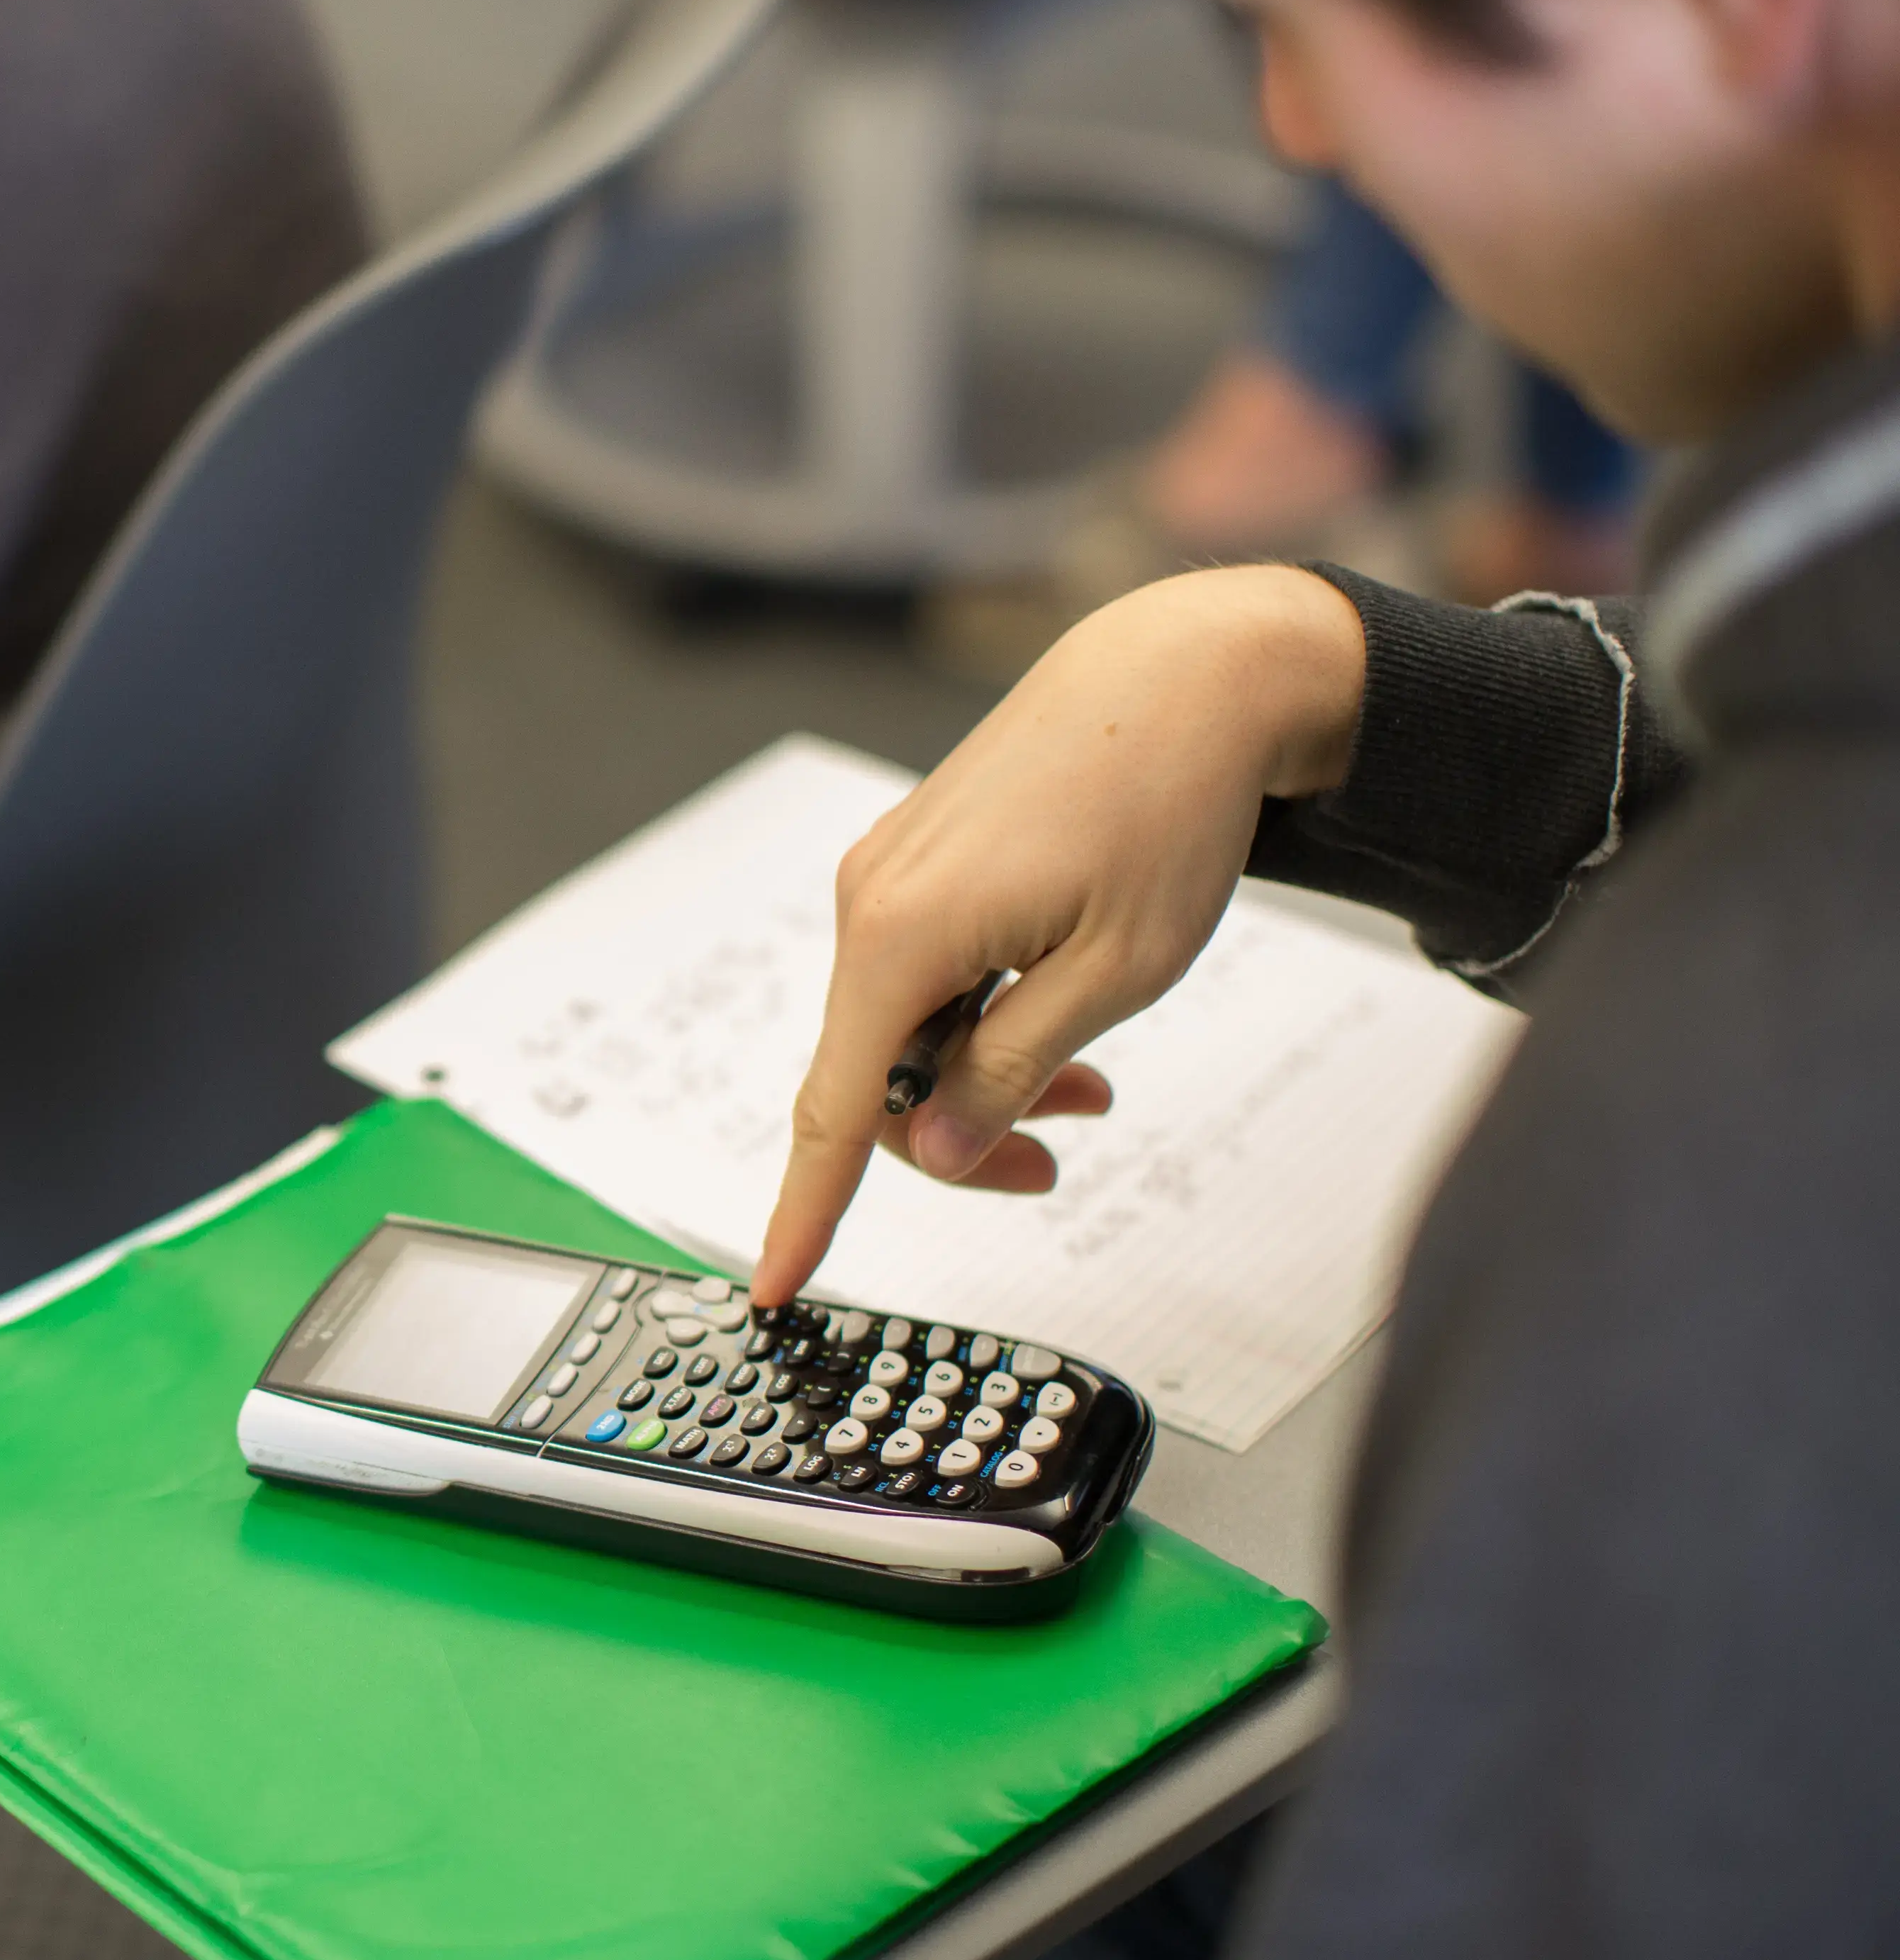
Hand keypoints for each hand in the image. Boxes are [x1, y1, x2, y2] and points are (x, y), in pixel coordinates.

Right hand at [751, 565, 1364, 1304]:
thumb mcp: (1113, 973)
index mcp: (903, 935)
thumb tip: (935, 1148)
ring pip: (904, 1025)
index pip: (833, 1110)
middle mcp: (870, 901)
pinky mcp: (917, 857)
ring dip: (982, 1071)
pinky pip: (921, 971)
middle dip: (957, 1133)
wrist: (1186, 672)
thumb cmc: (1166, 809)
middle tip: (1060, 1159)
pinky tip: (1057, 1004)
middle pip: (874, 1076)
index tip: (773, 1287)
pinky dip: (978, 1014)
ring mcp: (886, 873)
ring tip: (1091, 1086)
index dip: (803, 1211)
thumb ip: (1012, 1070)